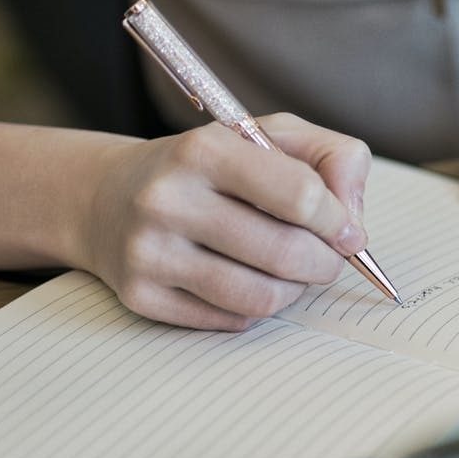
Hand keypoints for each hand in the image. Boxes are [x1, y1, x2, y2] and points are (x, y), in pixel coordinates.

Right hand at [78, 113, 371, 329]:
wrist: (106, 197)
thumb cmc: (209, 167)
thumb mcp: (269, 136)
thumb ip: (332, 158)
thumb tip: (352, 221)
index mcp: (204, 149)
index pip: (301, 195)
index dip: (338, 220)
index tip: (347, 231)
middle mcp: (168, 200)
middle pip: (286, 253)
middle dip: (326, 263)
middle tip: (329, 259)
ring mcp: (149, 252)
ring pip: (260, 297)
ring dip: (295, 291)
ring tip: (294, 273)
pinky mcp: (140, 296)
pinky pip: (229, 321)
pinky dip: (255, 309)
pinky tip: (248, 282)